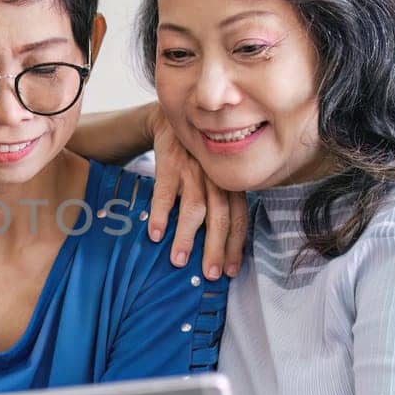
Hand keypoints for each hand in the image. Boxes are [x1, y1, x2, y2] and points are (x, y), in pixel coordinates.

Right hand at [142, 103, 247, 278]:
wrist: (173, 120)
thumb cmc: (196, 159)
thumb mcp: (214, 176)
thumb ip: (219, 203)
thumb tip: (219, 247)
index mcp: (230, 184)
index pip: (239, 218)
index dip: (236, 246)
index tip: (231, 271)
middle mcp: (216, 178)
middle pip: (220, 216)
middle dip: (216, 248)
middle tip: (210, 274)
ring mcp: (193, 170)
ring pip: (194, 207)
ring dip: (187, 236)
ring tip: (179, 260)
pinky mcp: (170, 163)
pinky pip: (165, 191)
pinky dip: (161, 213)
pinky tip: (156, 234)